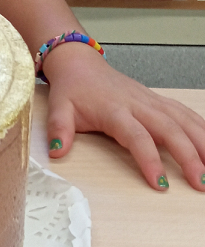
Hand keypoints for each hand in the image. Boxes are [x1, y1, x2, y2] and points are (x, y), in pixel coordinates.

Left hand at [44, 44, 204, 190]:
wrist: (80, 63)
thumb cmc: (72, 88)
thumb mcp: (59, 107)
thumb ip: (59, 129)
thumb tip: (56, 151)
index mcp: (114, 109)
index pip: (136, 136)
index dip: (149, 159)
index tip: (160, 183)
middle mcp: (138, 104)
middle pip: (169, 128)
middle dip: (188, 156)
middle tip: (201, 183)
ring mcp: (151, 101)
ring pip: (183, 120)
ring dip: (202, 142)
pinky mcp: (158, 100)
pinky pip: (185, 113)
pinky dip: (202, 128)